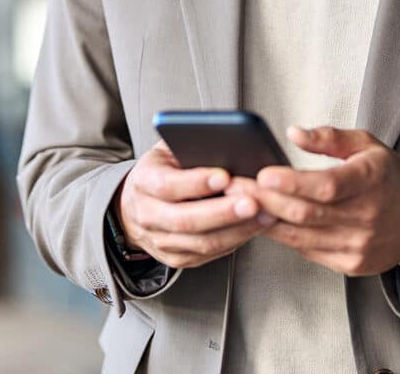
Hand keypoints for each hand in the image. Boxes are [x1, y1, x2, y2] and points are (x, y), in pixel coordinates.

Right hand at [115, 141, 272, 268]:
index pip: (168, 185)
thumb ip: (189, 146)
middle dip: (224, 212)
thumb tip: (224, 141)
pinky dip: (234, 241)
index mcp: (144, 181)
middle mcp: (148, 215)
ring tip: (263, 214)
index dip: (196, 182)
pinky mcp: (176, 258)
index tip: (225, 176)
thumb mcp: (167, 149)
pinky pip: (208, 255)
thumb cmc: (160, 170)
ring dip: (237, 230)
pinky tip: (252, 228)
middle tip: (253, 202)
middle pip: (186, 220)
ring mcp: (161, 240)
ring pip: (201, 242)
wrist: (135, 203)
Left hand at [227, 125, 399, 276]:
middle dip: (266, 199)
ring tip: (240, 204)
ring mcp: (358, 244)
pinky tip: (264, 221)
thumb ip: (329, 137)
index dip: (292, 183)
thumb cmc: (389, 177)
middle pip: (307, 212)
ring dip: (267, 219)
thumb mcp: (366, 144)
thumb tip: (293, 133)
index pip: (327, 186)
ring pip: (302, 234)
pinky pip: (308, 249)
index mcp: (370, 180)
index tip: (264, 175)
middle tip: (236, 187)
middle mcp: (366, 216)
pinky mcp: (350, 263)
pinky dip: (283, 235)